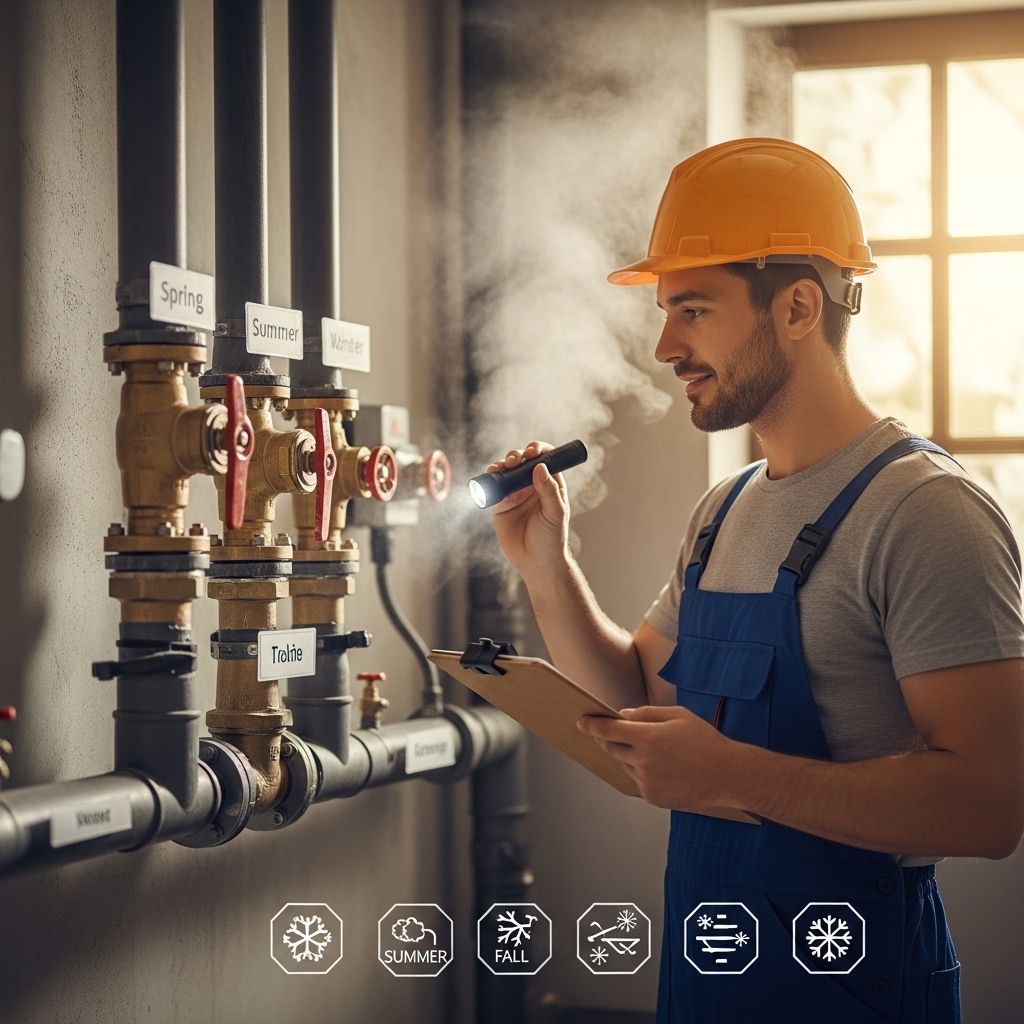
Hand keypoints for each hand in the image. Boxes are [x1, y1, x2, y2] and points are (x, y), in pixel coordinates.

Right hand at [487, 441, 569, 577]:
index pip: (545, 459)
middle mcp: (532, 485)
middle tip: (514, 461)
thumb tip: (540, 467)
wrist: (535, 562)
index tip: (532, 451)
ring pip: (507, 471)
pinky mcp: (501, 503)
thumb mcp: (556, 513)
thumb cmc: (552, 538)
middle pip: (523, 461)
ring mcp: (515, 493)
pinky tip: (491, 474)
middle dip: (517, 455)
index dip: (538, 450)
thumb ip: (549, 491)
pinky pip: (494, 486)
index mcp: (550, 484)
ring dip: (503, 463)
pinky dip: (491, 477)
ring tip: (501, 467)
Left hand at [577, 705, 736, 810]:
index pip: (607, 730)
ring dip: (630, 756)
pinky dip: (643, 772)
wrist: (729, 776)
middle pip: (611, 748)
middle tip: (614, 732)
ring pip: (625, 765)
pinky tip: (665, 768)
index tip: (581, 721)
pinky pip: (638, 781)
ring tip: (657, 751)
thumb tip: (624, 715)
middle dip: (608, 738)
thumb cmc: (706, 742)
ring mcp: (647, 782)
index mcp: (648, 738)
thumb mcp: (678, 716)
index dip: (591, 724)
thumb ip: (647, 714)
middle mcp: (643, 762)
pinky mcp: (653, 798)